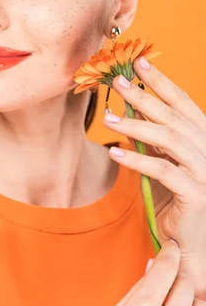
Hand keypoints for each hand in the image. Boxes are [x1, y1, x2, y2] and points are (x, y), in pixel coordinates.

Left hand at [102, 56, 205, 300]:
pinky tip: (115, 152)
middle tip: (116, 82)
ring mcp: (205, 171)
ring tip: (108, 119)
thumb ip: (152, 140)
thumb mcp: (163, 162)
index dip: (161, 82)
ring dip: (136, 126)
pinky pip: (163, 170)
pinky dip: (138, 160)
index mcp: (202, 137)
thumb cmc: (176, 199)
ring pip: (169, 139)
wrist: (191, 242)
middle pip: (174, 116)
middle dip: (144, 97)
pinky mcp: (195, 193)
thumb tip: (127, 112)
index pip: (183, 103)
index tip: (139, 63)